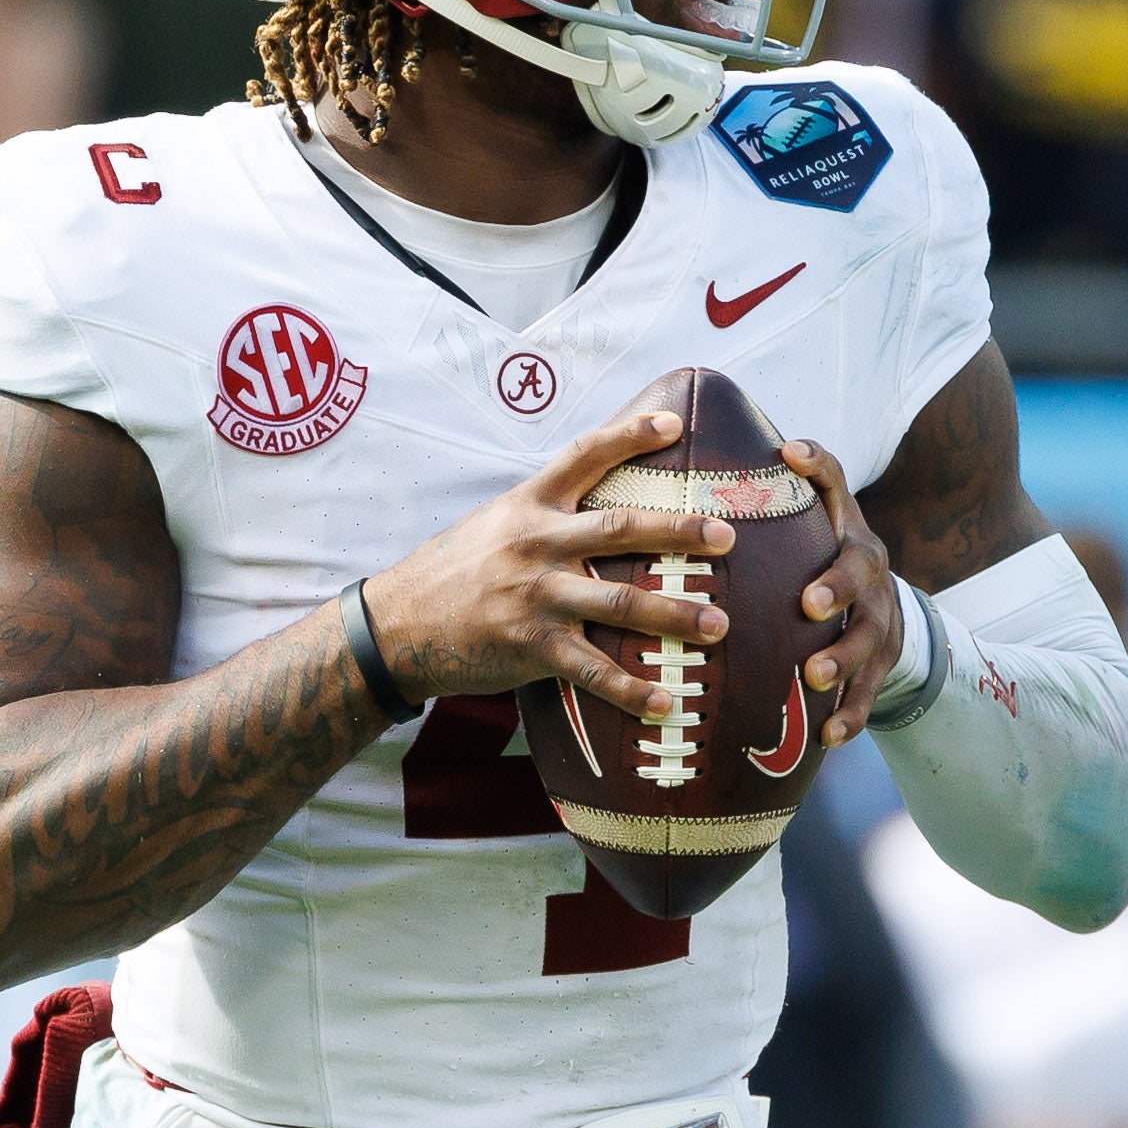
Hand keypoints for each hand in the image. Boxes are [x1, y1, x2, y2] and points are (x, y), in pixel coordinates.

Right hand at [359, 407, 732, 717]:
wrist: (401, 624)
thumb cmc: (455, 569)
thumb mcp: (496, 521)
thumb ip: (547, 510)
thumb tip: (603, 500)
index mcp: (530, 505)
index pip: (584, 456)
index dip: (630, 436)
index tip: (676, 424)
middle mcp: (536, 544)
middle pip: (618, 530)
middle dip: (678, 532)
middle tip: (726, 536)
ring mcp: (535, 596)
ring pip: (617, 604)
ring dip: (674, 615)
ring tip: (719, 625)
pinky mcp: (532, 646)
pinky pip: (592, 671)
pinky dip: (631, 690)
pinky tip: (667, 702)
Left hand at [776, 440, 902, 745]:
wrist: (881, 608)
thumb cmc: (810, 562)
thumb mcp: (795, 529)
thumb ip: (754, 507)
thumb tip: (671, 461)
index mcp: (839, 525)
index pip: (835, 484)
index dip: (819, 466)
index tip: (792, 453)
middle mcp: (865, 563)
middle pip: (860, 567)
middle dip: (837, 584)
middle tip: (809, 603)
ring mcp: (879, 614)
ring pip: (870, 634)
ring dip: (843, 655)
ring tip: (814, 675)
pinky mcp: (883, 660)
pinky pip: (870, 690)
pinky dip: (851, 713)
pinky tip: (829, 737)